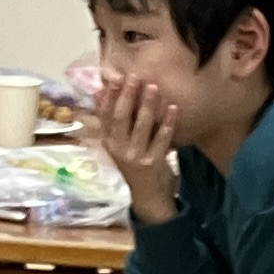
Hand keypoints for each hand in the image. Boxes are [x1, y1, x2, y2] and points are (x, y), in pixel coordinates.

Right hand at [96, 74, 181, 220]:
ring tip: (153, 87)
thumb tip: (99, 91)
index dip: (109, 96)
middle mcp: (118, 149)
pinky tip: (173, 108)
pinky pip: (161, 139)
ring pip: (141, 126)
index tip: (115, 77)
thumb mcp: (118, 143)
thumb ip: (112, 120)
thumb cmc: (133, 164)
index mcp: (108, 142)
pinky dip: (167, 123)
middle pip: (121, 117)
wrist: (146, 197)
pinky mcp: (153, 163)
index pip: (105, 115)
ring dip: (147, 105)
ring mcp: (135, 157)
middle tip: (135, 77)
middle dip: (127, 95)